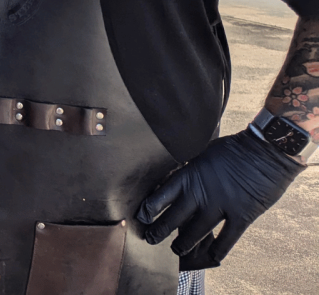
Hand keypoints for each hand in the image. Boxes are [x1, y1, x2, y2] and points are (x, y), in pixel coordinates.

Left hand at [136, 128, 303, 266]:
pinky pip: (226, 239)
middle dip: (160, 231)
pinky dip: (218, 250)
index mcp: (189, 175)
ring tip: (176, 251)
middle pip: (174, 218)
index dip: (150, 208)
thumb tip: (174, 177)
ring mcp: (221, 206)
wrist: (265, 150)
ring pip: (196, 233)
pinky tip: (211, 257)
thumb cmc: (233, 149)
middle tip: (150, 240)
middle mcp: (201, 193)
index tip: (142, 217)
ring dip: (184, 244)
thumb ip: (189, 169)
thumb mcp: (202, 154)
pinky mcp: (241, 216)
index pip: (161, 195)